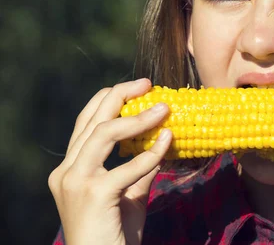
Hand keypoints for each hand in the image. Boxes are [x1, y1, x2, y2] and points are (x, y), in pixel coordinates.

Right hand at [48, 79, 172, 244]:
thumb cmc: (114, 236)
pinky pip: (128, 166)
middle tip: (148, 83)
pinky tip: (169, 140)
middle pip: (92, 120)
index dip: (110, 100)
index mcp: (69, 170)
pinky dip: (151, 152)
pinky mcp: (93, 195)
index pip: (86, 123)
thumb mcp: (127, 196)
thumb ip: (138, 171)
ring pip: (104, 134)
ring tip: (164, 108)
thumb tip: (161, 144)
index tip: (138, 87)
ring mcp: (76, 183)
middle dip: (120, 95)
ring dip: (137, 118)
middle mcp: (66, 172)